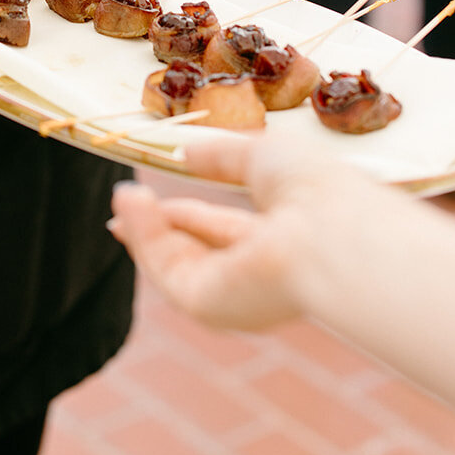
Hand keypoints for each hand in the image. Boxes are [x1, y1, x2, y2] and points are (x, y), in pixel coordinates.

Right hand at [109, 141, 357, 332]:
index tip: (149, 195)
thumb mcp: (260, 154)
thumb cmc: (313, 187)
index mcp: (277, 239)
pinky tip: (132, 202)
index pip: (221, 229)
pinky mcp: (210, 305)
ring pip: (176, 262)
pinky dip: (145, 236)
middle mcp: (255, 273)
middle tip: (124, 200)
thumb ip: (220, 155)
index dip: (184, 213)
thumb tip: (186, 150)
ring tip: (123, 193)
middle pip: (193, 253)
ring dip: (145, 229)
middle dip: (157, 227)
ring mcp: (232, 293)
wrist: (330, 229)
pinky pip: (168, 267)